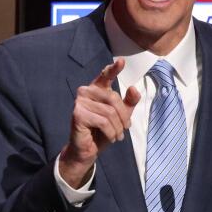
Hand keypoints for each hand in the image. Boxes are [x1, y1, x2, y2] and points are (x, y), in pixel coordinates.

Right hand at [58, 58, 140, 186]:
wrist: (88, 150)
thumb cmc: (103, 131)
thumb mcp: (121, 116)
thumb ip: (129, 102)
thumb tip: (133, 88)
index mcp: (97, 88)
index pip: (105, 75)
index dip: (114, 69)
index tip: (121, 61)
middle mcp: (86, 91)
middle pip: (113, 98)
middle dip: (123, 116)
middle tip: (125, 129)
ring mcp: (80, 102)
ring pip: (109, 112)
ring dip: (117, 127)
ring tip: (117, 135)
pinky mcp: (78, 114)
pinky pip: (103, 122)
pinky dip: (111, 132)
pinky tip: (110, 137)